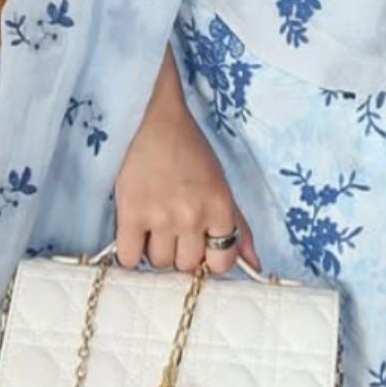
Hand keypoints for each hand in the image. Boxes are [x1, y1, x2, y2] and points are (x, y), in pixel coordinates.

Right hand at [113, 53, 260, 275]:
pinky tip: (135, 233)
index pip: (221, 263)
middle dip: (181, 251)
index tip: (199, 246)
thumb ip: (240, 228)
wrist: (156, 121)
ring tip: (154, 224)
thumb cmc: (191, 153)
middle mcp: (193, 216)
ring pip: (159, 262)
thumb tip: (254, 266)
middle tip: (174, 227)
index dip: (209, 258)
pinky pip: (130, 258)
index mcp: (220, 208)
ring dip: (156, 249)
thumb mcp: (223, 186)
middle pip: (187, 265)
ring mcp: (160, 216)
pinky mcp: (131, 212)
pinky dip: (131, 252)